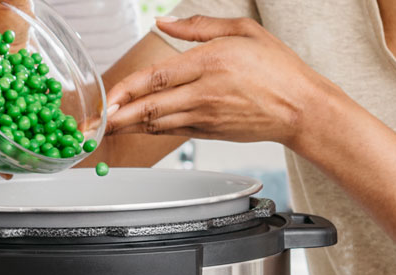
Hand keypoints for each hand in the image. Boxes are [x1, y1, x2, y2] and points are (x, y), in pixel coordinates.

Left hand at [104, 16, 332, 150]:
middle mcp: (204, 93)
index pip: (158, 78)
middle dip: (118, 116)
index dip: (127, 90)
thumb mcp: (243, 31)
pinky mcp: (209, 132)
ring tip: (105, 128)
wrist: (302, 109)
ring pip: (157, 123)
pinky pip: (171, 131)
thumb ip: (199, 26)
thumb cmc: (278, 69)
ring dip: (128, 126)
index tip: (107, 97)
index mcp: (211, 63)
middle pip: (150, 107)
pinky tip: (134, 128)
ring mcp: (206, 116)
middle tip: (93, 123)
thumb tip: (164, 22)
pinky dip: (149, 130)